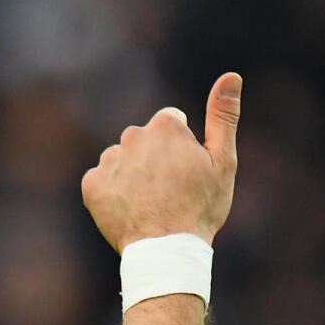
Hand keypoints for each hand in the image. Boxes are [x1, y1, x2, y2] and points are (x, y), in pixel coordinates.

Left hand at [83, 72, 242, 254]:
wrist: (167, 249)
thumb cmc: (201, 207)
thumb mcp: (224, 162)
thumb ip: (224, 117)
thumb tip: (232, 76)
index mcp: (165, 127)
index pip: (172, 123)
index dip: (184, 149)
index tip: (190, 173)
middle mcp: (133, 136)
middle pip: (146, 141)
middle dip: (157, 160)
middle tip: (173, 192)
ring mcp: (110, 161)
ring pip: (124, 161)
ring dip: (136, 176)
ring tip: (153, 205)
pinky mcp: (92, 185)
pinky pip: (104, 183)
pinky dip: (115, 195)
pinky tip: (133, 211)